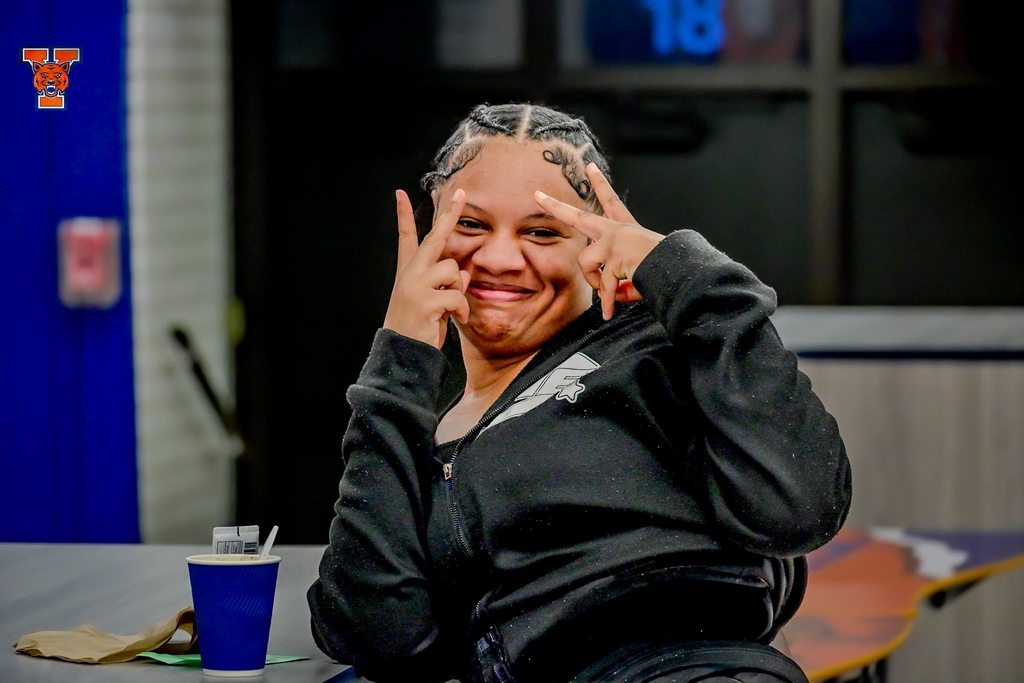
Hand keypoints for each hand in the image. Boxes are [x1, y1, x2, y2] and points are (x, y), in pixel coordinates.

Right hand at [382, 188, 470, 347]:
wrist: (403, 357)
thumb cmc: (419, 332)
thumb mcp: (434, 306)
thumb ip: (446, 287)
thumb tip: (464, 274)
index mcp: (408, 274)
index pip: (406, 238)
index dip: (403, 216)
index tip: (399, 194)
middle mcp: (408, 275)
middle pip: (433, 237)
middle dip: (450, 215)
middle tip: (461, 194)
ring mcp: (414, 285)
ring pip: (452, 270)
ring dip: (458, 291)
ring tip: (451, 311)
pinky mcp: (424, 299)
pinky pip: (457, 295)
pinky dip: (461, 310)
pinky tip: (455, 320)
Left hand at [534, 163, 663, 320]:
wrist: (679, 270)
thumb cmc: (663, 271)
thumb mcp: (636, 276)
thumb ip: (618, 284)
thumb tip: (606, 295)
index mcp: (626, 228)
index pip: (611, 202)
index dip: (600, 184)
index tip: (590, 167)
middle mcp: (618, 230)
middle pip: (579, 217)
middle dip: (556, 207)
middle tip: (537, 195)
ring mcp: (614, 241)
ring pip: (586, 264)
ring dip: (596, 284)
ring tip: (610, 295)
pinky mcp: (613, 256)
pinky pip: (602, 287)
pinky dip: (607, 303)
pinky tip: (609, 313)